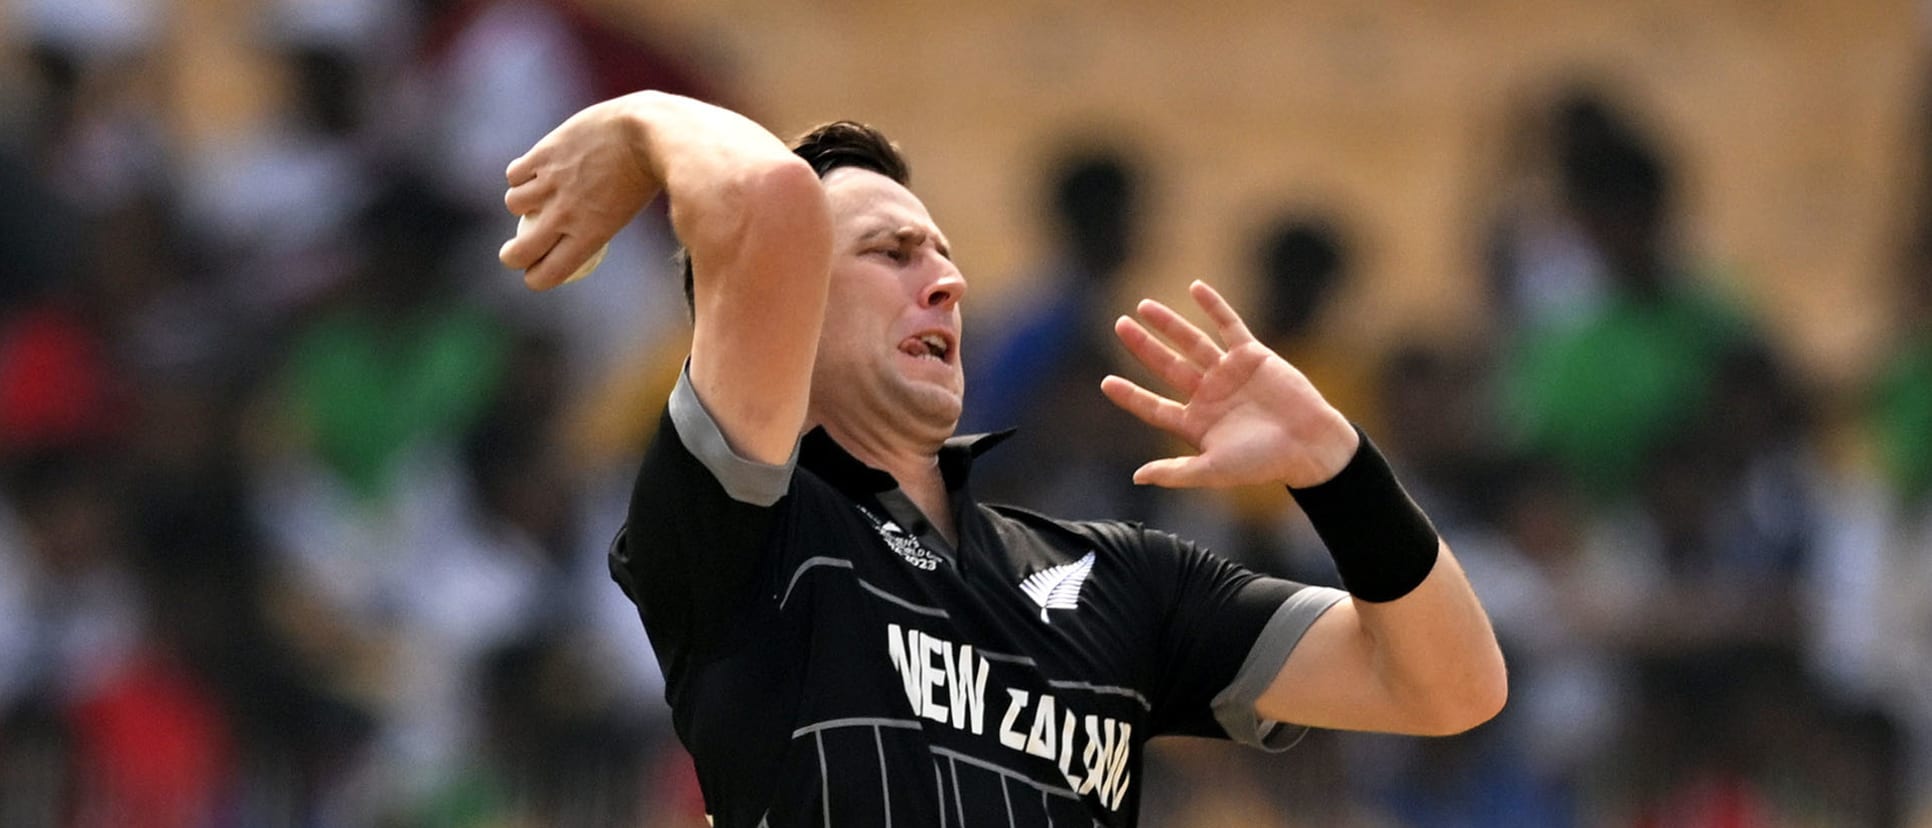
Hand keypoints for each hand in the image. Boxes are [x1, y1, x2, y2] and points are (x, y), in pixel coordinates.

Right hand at [499, 95, 662, 290]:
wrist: (649, 130)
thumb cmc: (649, 171)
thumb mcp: (625, 211)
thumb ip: (595, 225)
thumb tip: (578, 236)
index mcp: (589, 236)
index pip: (546, 274)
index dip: (536, 277)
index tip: (536, 271)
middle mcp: (564, 214)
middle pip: (517, 253)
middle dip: (512, 257)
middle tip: (515, 252)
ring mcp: (551, 183)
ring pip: (513, 205)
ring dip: (522, 203)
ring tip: (539, 194)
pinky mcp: (544, 154)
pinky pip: (515, 174)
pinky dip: (522, 174)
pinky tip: (537, 169)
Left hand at [1101, 280, 1358, 488]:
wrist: (1309, 444)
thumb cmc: (1264, 463)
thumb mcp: (1214, 470)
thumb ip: (1176, 472)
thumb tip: (1137, 478)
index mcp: (1197, 423)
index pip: (1155, 407)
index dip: (1131, 396)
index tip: (1107, 383)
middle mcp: (1209, 395)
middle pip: (1167, 366)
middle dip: (1143, 347)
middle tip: (1119, 326)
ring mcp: (1229, 373)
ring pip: (1192, 342)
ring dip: (1169, 324)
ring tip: (1144, 307)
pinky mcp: (1252, 356)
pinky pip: (1229, 325)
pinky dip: (1214, 306)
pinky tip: (1195, 288)